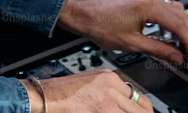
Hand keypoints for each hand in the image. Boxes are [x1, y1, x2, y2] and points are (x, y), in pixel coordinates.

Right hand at [22, 70, 151, 112]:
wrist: (44, 98)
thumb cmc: (60, 92)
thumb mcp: (91, 80)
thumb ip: (110, 88)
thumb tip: (127, 101)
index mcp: (110, 77)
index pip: (139, 96)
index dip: (143, 109)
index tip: (144, 112)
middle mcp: (112, 88)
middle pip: (143, 108)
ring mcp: (109, 104)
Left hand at [56, 0, 187, 63]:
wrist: (82, 14)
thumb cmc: (100, 25)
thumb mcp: (132, 43)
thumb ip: (159, 49)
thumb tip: (177, 56)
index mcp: (149, 6)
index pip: (179, 24)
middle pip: (180, 15)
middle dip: (187, 35)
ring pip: (174, 10)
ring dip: (180, 27)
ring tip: (180, 45)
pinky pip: (164, 8)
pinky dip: (171, 21)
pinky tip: (168, 34)